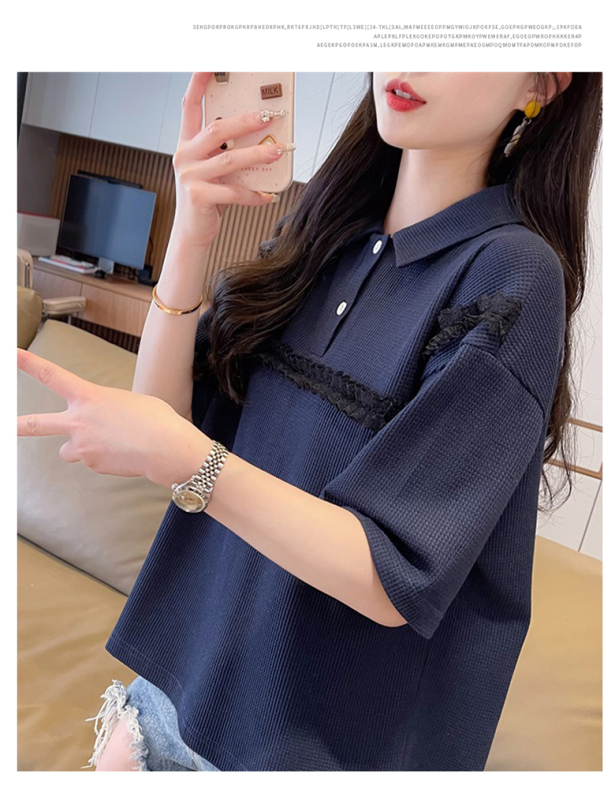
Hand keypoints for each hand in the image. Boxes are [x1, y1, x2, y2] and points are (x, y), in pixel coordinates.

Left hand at [16, 348, 211, 487]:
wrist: (165, 448)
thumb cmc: (155, 420)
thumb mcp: (129, 402)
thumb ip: (106, 409)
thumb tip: (100, 425)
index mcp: (89, 396)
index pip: (51, 375)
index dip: (28, 363)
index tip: (12, 353)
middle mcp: (79, 421)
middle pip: (37, 424)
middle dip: (17, 424)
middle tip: (6, 424)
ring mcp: (83, 445)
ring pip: (69, 450)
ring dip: (81, 448)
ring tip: (109, 445)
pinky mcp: (92, 464)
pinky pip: (92, 460)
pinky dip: (104, 458)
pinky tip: (123, 453)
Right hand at [171, 71, 290, 248]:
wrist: (192, 232)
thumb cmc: (206, 199)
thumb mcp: (214, 170)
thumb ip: (227, 153)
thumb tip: (264, 140)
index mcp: (187, 143)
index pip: (191, 105)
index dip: (199, 82)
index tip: (210, 62)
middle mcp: (185, 155)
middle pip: (217, 129)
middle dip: (245, 121)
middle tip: (268, 116)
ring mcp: (190, 176)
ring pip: (229, 160)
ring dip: (257, 155)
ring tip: (278, 152)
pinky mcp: (199, 196)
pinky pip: (234, 192)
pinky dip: (254, 193)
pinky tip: (268, 195)